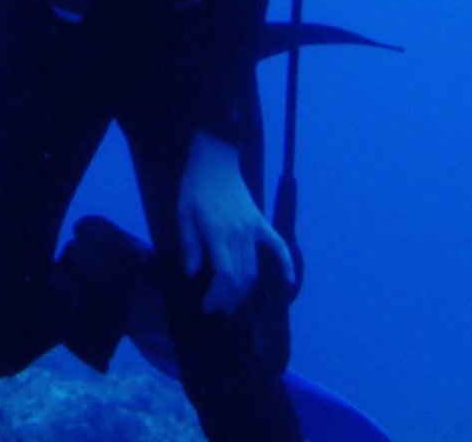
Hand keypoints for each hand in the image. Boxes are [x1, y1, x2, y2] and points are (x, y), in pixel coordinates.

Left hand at [177, 132, 296, 314]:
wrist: (215, 161)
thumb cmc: (195, 187)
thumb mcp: (183, 214)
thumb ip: (190, 244)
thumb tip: (192, 272)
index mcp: (218, 233)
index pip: (224, 275)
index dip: (217, 296)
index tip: (208, 306)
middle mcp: (239, 234)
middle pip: (241, 277)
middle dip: (230, 298)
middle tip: (219, 309)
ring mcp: (253, 229)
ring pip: (255, 268)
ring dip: (245, 290)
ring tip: (233, 303)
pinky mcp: (261, 222)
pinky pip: (278, 246)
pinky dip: (286, 265)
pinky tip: (288, 282)